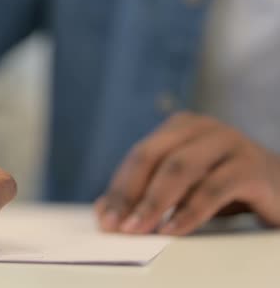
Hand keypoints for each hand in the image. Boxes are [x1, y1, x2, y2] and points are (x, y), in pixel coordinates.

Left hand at [95, 112, 279, 234]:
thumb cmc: (224, 185)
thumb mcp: (182, 186)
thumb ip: (145, 192)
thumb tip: (104, 211)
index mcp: (181, 126)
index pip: (140, 156)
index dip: (120, 188)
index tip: (105, 219)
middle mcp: (203, 128)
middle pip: (154, 156)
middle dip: (131, 194)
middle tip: (118, 226)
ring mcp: (230, 142)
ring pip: (180, 168)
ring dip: (154, 202)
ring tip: (138, 229)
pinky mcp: (252, 167)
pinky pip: (213, 188)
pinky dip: (189, 211)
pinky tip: (173, 230)